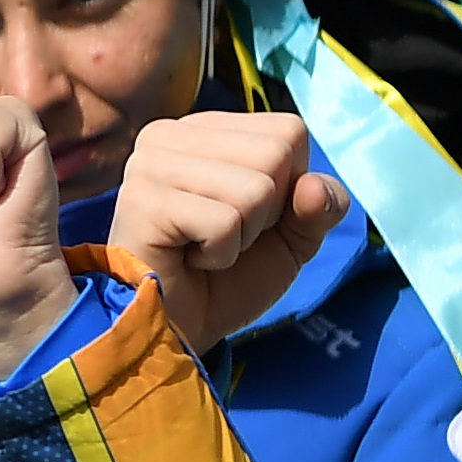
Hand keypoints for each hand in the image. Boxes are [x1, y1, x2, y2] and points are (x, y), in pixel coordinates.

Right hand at [109, 111, 343, 355]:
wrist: (177, 330)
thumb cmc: (226, 280)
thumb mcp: (292, 239)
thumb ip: (320, 206)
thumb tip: (314, 186)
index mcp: (206, 130)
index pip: (288, 131)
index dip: (288, 185)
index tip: (246, 216)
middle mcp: (170, 135)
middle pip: (275, 155)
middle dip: (267, 213)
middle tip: (224, 236)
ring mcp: (149, 164)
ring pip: (254, 190)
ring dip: (243, 236)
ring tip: (204, 248)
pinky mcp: (140, 200)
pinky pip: (224, 222)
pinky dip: (220, 255)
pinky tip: (189, 259)